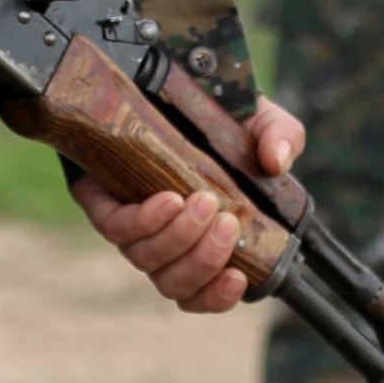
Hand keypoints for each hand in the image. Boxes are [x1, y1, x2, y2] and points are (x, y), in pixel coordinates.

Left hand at [67, 97, 306, 315]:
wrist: (161, 84)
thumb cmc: (219, 120)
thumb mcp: (261, 123)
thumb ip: (281, 138)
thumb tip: (278, 161)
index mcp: (201, 240)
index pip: (202, 293)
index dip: (217, 298)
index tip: (238, 277)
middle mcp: (163, 243)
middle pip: (175, 283)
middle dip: (204, 259)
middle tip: (227, 221)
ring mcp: (132, 226)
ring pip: (148, 260)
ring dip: (179, 238)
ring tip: (202, 202)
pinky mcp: (102, 202)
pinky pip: (118, 228)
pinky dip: (146, 220)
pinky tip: (169, 200)